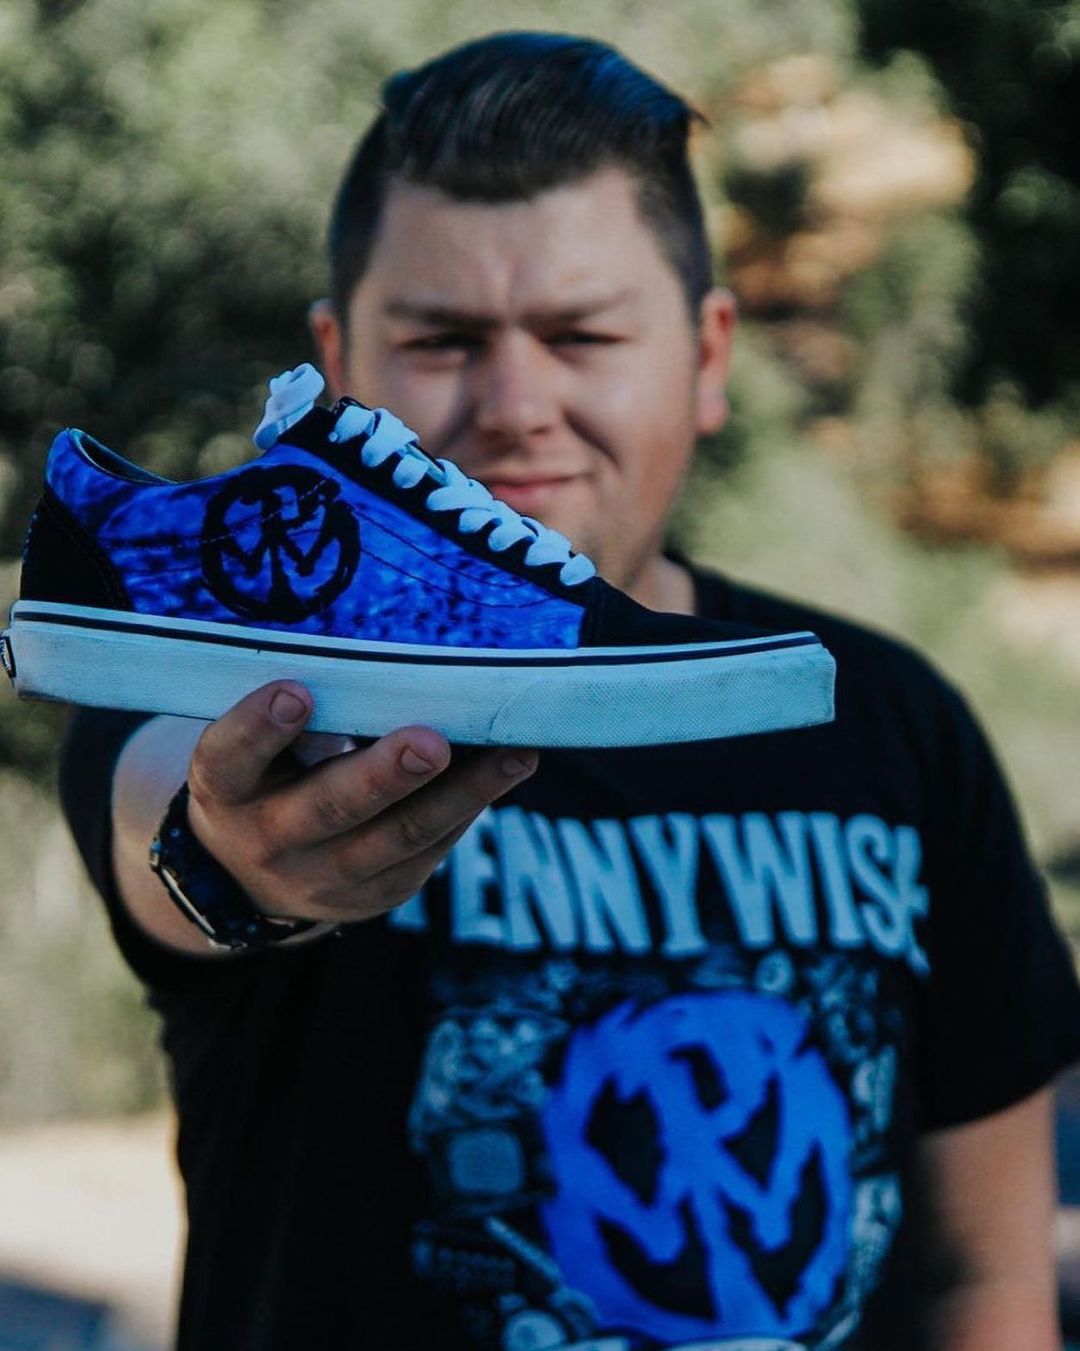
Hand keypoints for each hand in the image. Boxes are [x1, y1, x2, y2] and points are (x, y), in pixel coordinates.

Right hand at [183, 679, 537, 924]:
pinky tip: (507, 769)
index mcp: (224, 788)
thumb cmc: (267, 773)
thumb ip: (295, 712)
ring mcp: (325, 878)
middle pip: (329, 808)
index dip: (258, 729)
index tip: (296, 692)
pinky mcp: (379, 894)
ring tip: (513, 755)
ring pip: (401, 836)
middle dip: (385, 775)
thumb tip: (385, 655)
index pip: (228, 758)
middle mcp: (268, 840)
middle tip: (430, 743)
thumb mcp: (252, 747)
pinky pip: (430, 850)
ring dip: (462, 793)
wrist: (257, 873)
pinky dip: (469, 807)